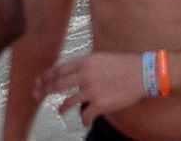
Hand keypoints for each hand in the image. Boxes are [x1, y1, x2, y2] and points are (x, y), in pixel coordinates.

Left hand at [49, 51, 168, 117]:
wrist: (142, 73)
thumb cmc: (124, 64)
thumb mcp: (101, 57)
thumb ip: (86, 65)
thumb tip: (75, 72)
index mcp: (85, 62)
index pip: (59, 69)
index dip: (46, 76)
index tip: (38, 81)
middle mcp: (85, 75)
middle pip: (58, 84)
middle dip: (45, 90)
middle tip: (38, 95)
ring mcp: (91, 91)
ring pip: (68, 101)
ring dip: (62, 107)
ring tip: (61, 109)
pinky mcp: (100, 104)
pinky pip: (85, 115)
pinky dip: (84, 120)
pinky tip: (85, 122)